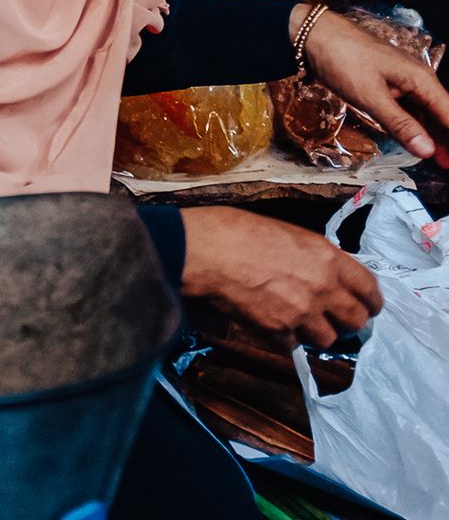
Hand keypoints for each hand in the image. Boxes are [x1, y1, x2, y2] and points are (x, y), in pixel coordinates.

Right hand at [180, 207, 381, 350]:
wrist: (205, 250)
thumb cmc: (238, 231)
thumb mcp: (288, 233)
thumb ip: (315, 257)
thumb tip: (326, 273)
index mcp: (328, 258)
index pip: (370, 289)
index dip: (371, 301)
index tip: (368, 307)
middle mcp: (322, 288)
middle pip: (356, 321)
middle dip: (347, 322)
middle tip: (334, 318)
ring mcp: (301, 312)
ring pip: (327, 339)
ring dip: (316, 333)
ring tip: (299, 322)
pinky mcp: (277, 330)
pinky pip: (293, 345)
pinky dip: (286, 338)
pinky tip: (272, 323)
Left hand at [296, 5, 448, 164]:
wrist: (313, 34)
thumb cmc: (343, 61)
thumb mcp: (370, 96)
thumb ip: (400, 124)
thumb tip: (428, 151)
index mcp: (421, 80)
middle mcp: (418, 80)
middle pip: (441, 114)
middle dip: (446, 139)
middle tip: (447, 166)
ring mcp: (402, 81)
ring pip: (425, 112)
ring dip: (432, 134)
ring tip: (439, 159)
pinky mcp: (386, 83)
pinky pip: (407, 107)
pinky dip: (413, 124)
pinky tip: (414, 138)